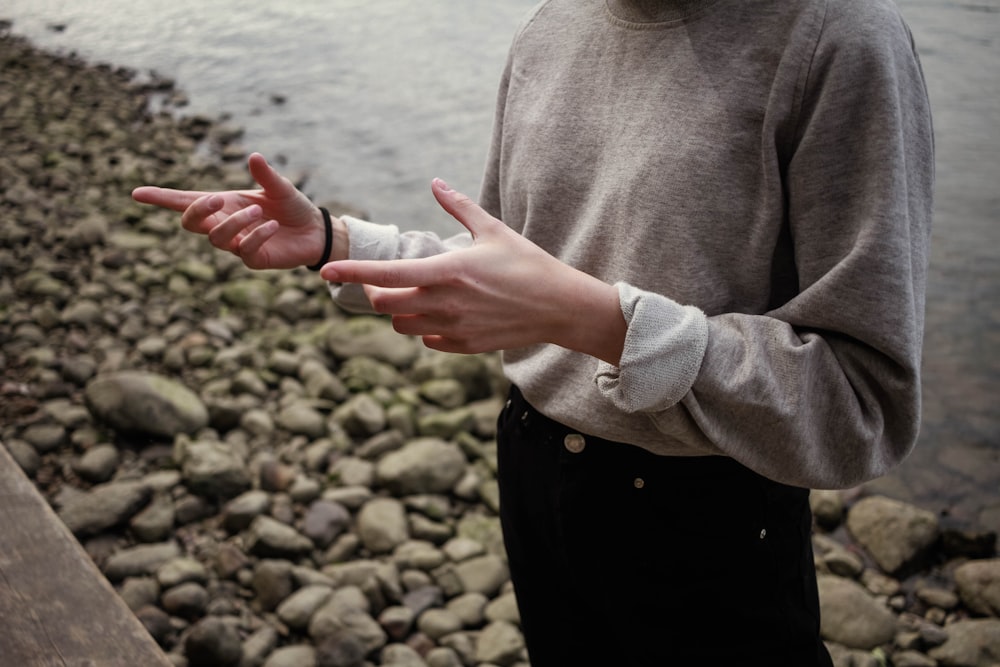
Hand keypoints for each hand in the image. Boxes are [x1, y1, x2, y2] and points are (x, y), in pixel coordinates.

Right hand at [131, 153, 343, 269]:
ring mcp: (236, 243)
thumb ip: (265, 175)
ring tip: (259, 212)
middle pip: (190, 223)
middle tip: (215, 198)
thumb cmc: (292, 206)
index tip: (137, 193)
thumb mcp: (280, 187)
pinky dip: (256, 236)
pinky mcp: (253, 259)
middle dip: (197, 211)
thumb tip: (254, 156)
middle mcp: (224, 223)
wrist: (314, 231)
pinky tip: (273, 226)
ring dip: (233, 223)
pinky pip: (244, 251)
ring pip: (215, 238)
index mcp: (224, 203)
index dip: (161, 198)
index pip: (185, 201)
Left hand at [321, 179, 625, 363]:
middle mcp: (445, 304)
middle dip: (375, 293)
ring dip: (399, 312)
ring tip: (414, 296)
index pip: (385, 276)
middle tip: (382, 282)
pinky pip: (428, 341)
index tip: (326, 272)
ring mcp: (454, 329)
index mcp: (447, 271)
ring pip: (403, 326)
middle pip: (385, 305)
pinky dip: (425, 329)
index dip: (351, 274)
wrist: (559, 306)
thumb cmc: (528, 263)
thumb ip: (458, 207)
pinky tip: (440, 314)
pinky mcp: (465, 347)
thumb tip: (435, 183)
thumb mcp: (493, 230)